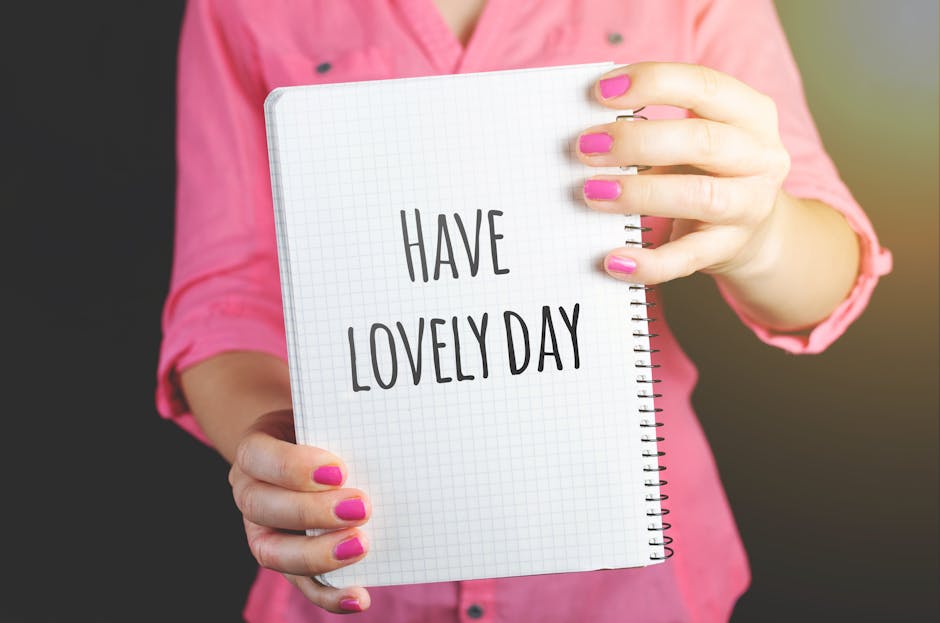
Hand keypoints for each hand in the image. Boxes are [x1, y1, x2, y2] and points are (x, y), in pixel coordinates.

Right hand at [229, 410, 372, 612]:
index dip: (293, 467)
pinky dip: (329, 595)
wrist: (302, 447)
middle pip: (263, 507)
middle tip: (361, 506)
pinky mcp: (287, 560)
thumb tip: (378, 432)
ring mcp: (262, 531)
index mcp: (253, 452)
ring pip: (275, 552)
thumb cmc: (318, 430)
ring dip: (319, 554)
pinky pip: (302, 584)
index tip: (338, 469)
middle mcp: (249, 493)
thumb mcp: (320, 417)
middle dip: (312, 511)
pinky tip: (359, 597)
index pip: (258, 457)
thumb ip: (335, 425)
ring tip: (361, 546)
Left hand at [577, 62, 791, 284]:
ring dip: (639, 193)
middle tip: (586, 147)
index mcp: (751, 114)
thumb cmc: (708, 171)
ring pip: (698, 195)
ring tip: (593, 192)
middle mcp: (760, 157)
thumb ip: (653, 125)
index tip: (601, 90)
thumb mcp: (694, 137)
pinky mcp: (729, 248)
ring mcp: (749, 206)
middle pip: (701, 140)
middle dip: (637, 141)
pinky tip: (614, 259)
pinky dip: (649, 262)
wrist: (753, 233)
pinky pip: (687, 258)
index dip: (653, 82)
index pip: (705, 85)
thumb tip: (586, 130)